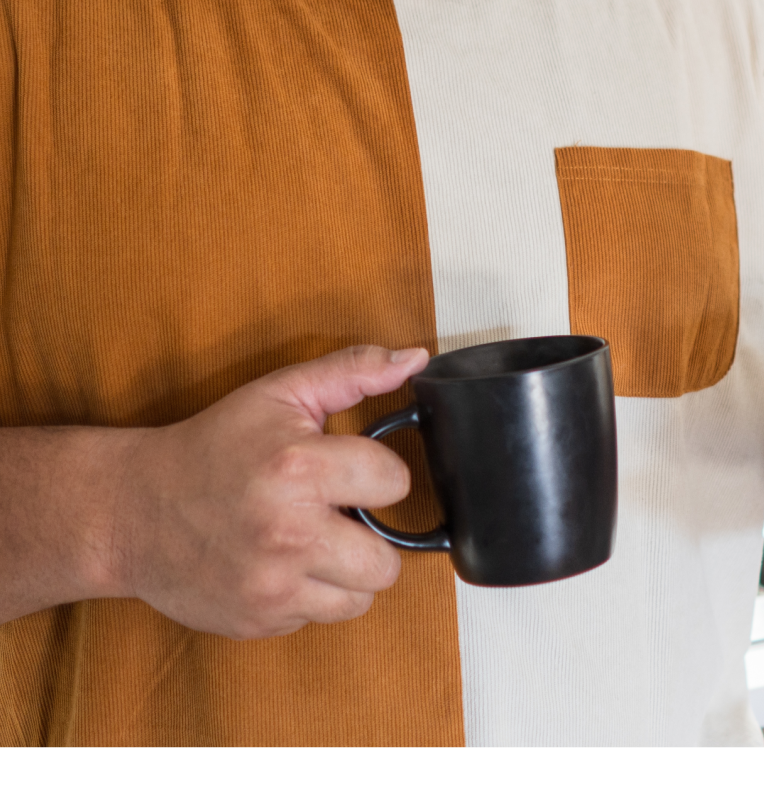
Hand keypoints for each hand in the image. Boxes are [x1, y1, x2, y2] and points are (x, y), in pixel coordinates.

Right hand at [109, 345, 430, 638]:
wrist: (133, 511)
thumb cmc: (212, 447)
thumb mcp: (280, 393)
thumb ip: (353, 371)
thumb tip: (414, 359)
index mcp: (298, 468)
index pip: (395, 482)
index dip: (380, 473)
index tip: (354, 471)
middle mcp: (289, 532)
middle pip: (386, 561)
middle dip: (373, 537)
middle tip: (341, 515)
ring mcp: (272, 585)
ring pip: (360, 599)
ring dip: (347, 572)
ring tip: (316, 542)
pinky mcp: (257, 620)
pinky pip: (317, 618)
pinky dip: (311, 595)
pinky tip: (284, 565)